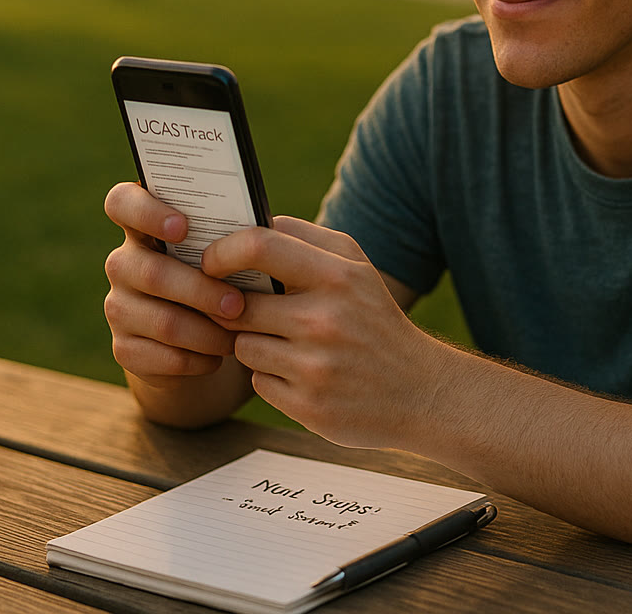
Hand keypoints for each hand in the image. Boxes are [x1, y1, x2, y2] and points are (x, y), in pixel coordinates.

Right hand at [102, 182, 246, 386]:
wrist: (199, 341)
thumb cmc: (223, 280)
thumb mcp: (225, 257)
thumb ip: (229, 241)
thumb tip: (262, 235)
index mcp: (144, 228)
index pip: (121, 203)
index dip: (146, 211)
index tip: (183, 227)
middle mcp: (123, 264)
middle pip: (151, 272)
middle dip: (202, 290)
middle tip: (237, 304)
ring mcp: (118, 307)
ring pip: (163, 321)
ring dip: (208, 332)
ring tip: (238, 335)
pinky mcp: (124, 349)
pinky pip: (164, 357)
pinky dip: (199, 359)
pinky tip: (218, 356)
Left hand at [201, 217, 447, 449]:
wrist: (422, 391)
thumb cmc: (376, 320)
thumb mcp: (357, 269)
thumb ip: (306, 240)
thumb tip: (247, 226)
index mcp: (338, 276)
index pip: (258, 246)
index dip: (221, 252)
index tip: (210, 262)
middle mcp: (324, 320)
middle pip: (238, 305)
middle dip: (239, 309)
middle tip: (259, 312)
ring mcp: (314, 366)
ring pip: (243, 346)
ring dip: (257, 344)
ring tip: (294, 346)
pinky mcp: (307, 405)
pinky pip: (258, 381)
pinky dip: (272, 376)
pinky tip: (304, 374)